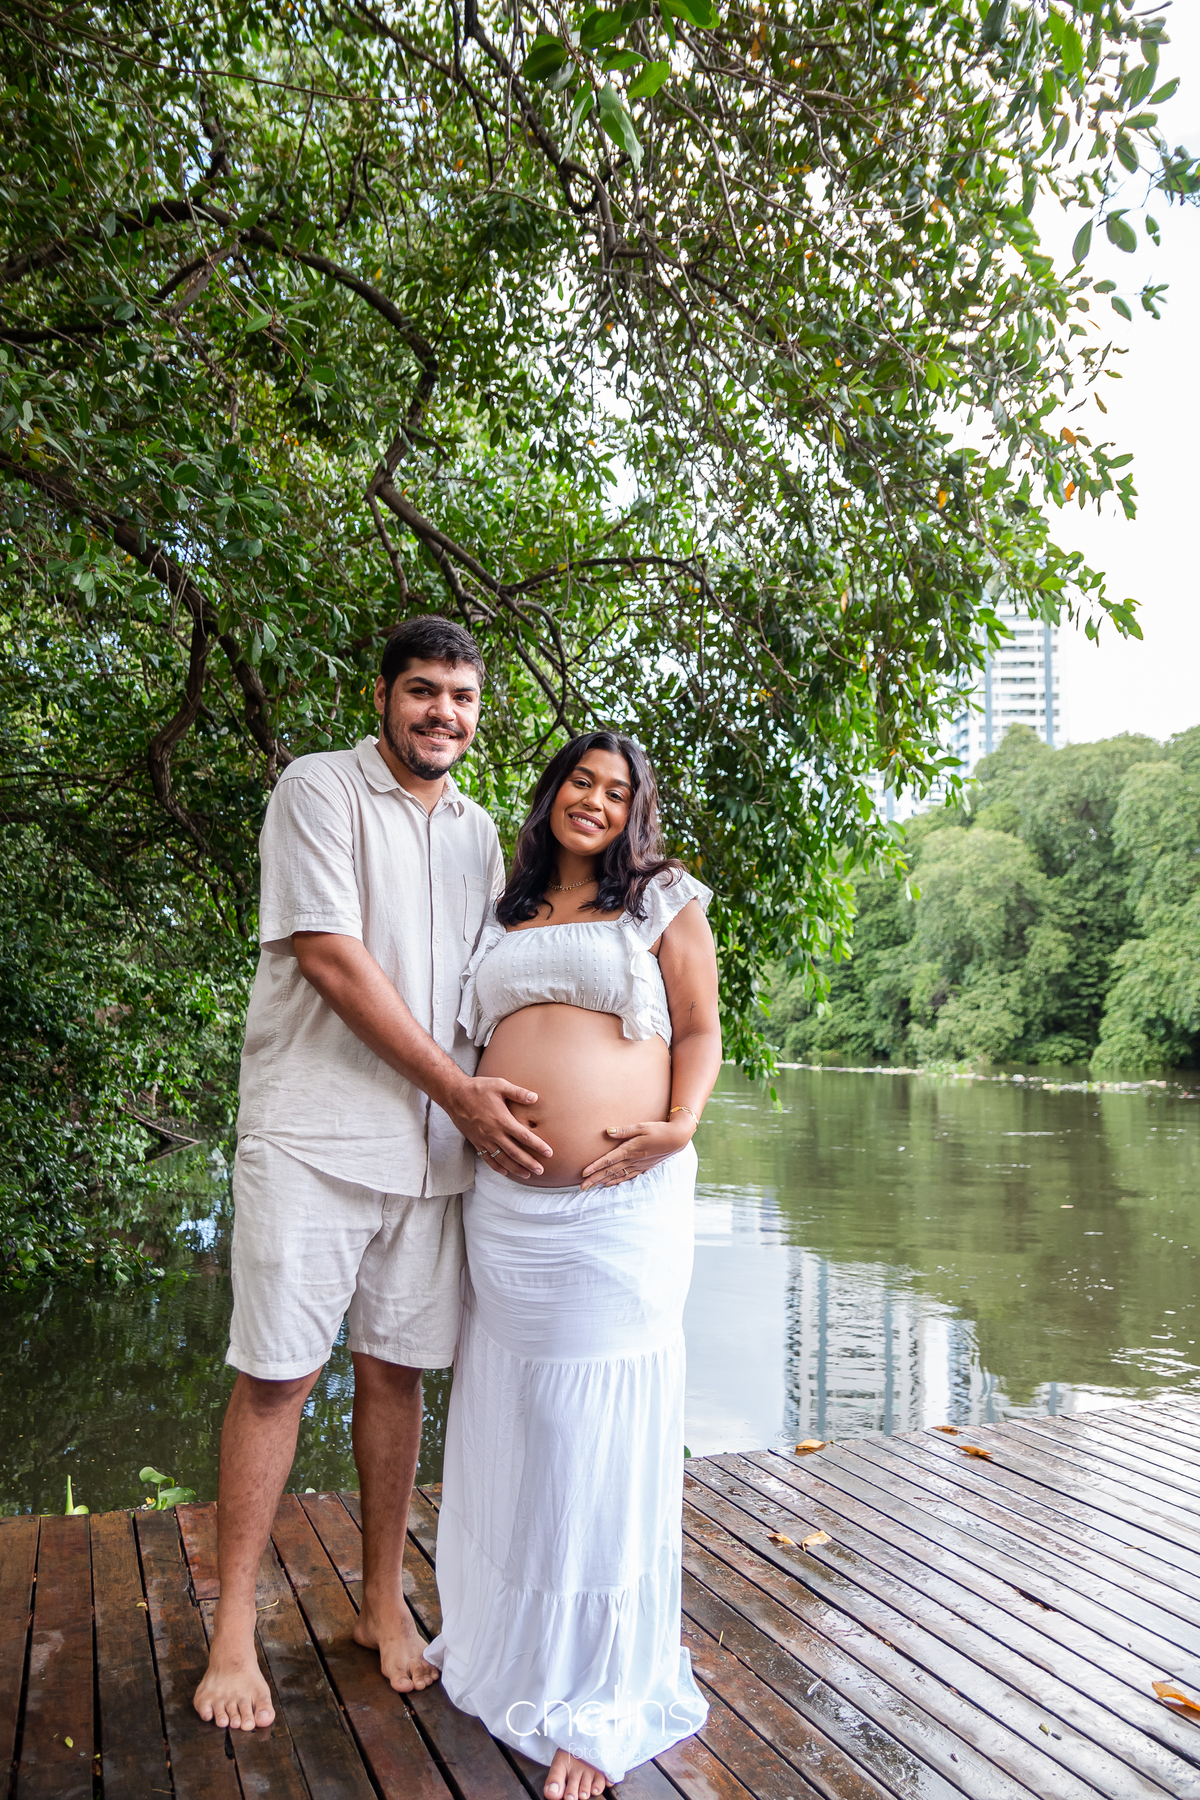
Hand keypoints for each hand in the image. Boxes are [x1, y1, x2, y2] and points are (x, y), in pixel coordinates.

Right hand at [444, 1075, 552, 1179]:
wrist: (455, 1095)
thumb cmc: (479, 1088)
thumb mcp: (500, 1085)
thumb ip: (518, 1092)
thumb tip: (535, 1097)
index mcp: (503, 1120)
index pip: (524, 1137)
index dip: (538, 1146)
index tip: (549, 1153)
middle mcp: (494, 1133)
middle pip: (515, 1153)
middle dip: (529, 1163)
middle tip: (541, 1171)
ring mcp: (484, 1140)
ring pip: (502, 1159)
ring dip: (516, 1169)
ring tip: (527, 1175)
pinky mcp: (476, 1142)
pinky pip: (487, 1158)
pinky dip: (497, 1167)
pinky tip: (505, 1172)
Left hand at [580, 1116, 694, 1188]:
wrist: (676, 1138)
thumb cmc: (659, 1130)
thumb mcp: (641, 1126)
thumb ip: (624, 1130)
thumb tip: (608, 1131)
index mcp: (630, 1150)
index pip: (609, 1160)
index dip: (595, 1166)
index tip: (583, 1173)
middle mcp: (633, 1160)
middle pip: (610, 1171)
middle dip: (595, 1179)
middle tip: (582, 1187)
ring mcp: (638, 1165)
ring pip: (617, 1176)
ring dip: (603, 1182)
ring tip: (591, 1187)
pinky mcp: (643, 1167)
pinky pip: (627, 1177)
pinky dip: (617, 1181)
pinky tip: (609, 1184)